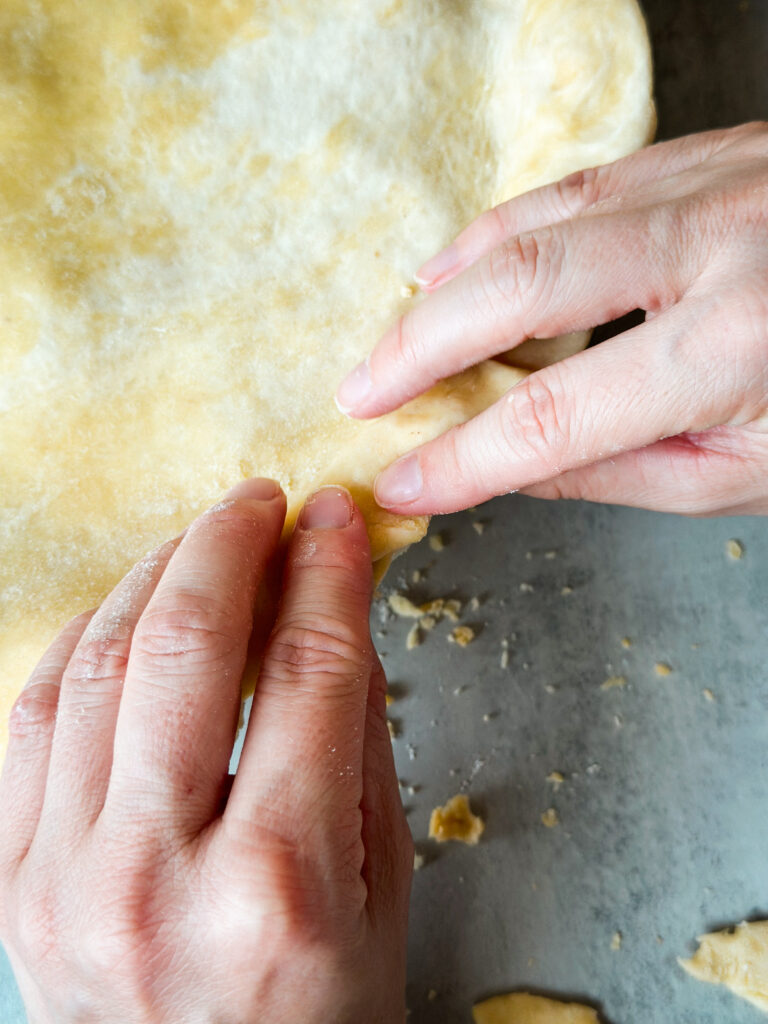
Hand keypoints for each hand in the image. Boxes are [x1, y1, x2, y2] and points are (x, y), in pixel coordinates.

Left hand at [0, 481, 411, 1023]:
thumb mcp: (382, 885)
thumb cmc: (318, 1014)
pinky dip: (84, 640)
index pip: (309, 672)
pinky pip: (32, 716)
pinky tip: (130, 609)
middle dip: (229, 544)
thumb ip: (358, 740)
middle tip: (262, 502)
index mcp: (278, 886)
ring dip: (155, 575)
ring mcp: (63, 878)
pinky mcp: (12, 880)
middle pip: (188, 646)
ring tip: (201, 543)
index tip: (335, 521)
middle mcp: (155, 876)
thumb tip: (334, 614)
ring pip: (99, 663)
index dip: (328, 574)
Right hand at [337, 122, 767, 516]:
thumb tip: (512, 472)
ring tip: (401, 326)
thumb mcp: (753, 474)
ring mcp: (720, 182)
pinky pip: (586, 181)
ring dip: (454, 274)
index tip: (402, 479)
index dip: (464, 459)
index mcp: (738, 350)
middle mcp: (721, 247)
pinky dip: (509, 225)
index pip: (556, 419)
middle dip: (422, 344)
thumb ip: (625, 472)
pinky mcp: (717, 153)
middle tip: (361, 388)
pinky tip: (472, 259)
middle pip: (523, 285)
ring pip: (544, 214)